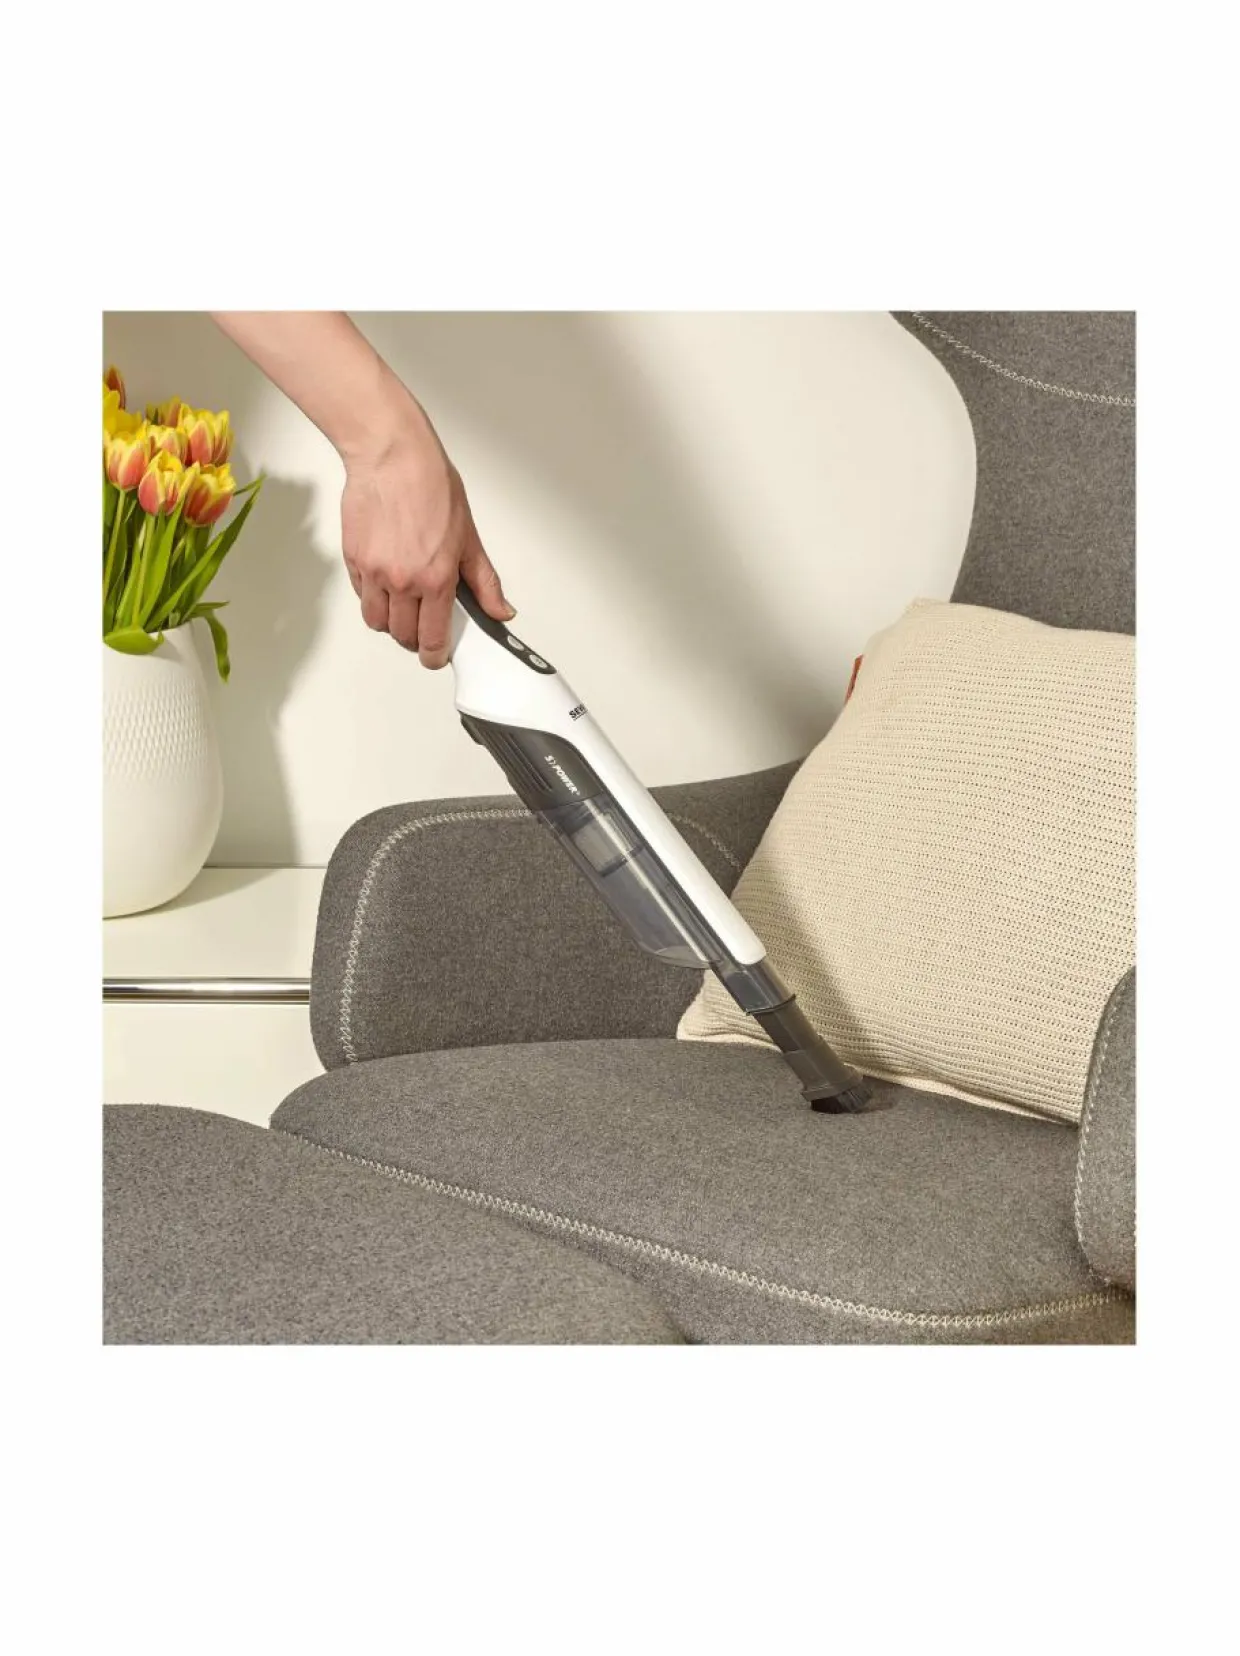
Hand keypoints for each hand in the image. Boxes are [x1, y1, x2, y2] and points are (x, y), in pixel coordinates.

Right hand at [340, 425, 512, 668]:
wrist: (392, 457)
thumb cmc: (430, 487)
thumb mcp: (469, 537)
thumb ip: (484, 582)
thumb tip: (500, 611)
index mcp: (435, 580)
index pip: (432, 639)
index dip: (435, 655)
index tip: (437, 656)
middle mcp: (402, 582)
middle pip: (402, 635)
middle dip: (415, 638)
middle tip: (424, 626)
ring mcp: (374, 572)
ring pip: (377, 621)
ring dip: (390, 622)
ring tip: (404, 606)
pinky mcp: (354, 559)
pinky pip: (362, 595)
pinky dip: (374, 597)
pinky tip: (387, 581)